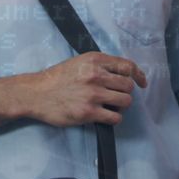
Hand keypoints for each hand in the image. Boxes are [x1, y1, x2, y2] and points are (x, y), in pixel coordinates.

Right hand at [26, 52, 147, 126]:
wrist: (36, 93)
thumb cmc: (57, 78)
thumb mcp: (80, 62)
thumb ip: (101, 65)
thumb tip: (124, 74)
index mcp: (95, 60)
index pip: (127, 66)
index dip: (139, 75)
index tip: (142, 83)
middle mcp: (96, 75)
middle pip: (128, 86)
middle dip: (125, 92)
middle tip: (115, 96)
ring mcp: (93, 94)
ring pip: (125, 102)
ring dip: (120, 106)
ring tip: (110, 106)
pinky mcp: (88, 112)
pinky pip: (115, 117)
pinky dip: (114, 118)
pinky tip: (105, 116)